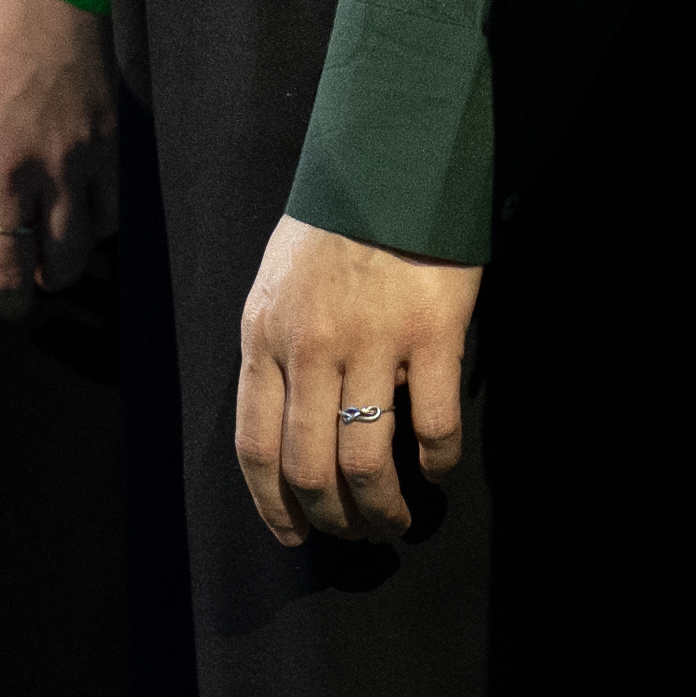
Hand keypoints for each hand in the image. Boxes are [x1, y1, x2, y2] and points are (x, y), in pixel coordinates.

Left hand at [0, 0, 122, 310]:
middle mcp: (15, 171)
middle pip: (14, 276)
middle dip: (7, 302)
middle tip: (7, 301)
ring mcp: (70, 159)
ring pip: (70, 258)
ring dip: (54, 272)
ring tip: (46, 267)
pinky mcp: (112, 141)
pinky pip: (111, 215)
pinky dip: (96, 230)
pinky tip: (84, 215)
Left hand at [237, 214, 485, 549]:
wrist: (389, 160)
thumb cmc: (332, 228)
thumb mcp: (277, 287)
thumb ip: (276, 355)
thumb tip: (286, 435)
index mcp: (265, 336)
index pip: (256, 447)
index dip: (274, 507)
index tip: (296, 535)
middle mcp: (311, 346)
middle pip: (311, 468)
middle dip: (334, 520)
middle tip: (359, 535)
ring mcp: (372, 340)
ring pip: (368, 462)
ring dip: (385, 509)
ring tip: (399, 519)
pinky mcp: (432, 333)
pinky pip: (433, 426)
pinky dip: (438, 463)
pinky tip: (439, 470)